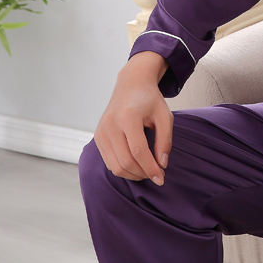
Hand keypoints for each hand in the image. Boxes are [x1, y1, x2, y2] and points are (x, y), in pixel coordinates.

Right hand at [93, 51, 172, 185]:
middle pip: (125, 161)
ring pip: (114, 166)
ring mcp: (100, 131)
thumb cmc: (150, 100)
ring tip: (147, 171)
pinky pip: (108, 161)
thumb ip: (165, 140)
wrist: (131, 84)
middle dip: (142, 173)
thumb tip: (162, 165)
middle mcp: (110, 124)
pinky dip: (122, 168)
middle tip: (156, 175)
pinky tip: (136, 166)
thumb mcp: (165, 116)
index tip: (162, 178)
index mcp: (128, 117)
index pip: (139, 151)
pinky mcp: (97, 137)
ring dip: (132, 174)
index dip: (151, 168)